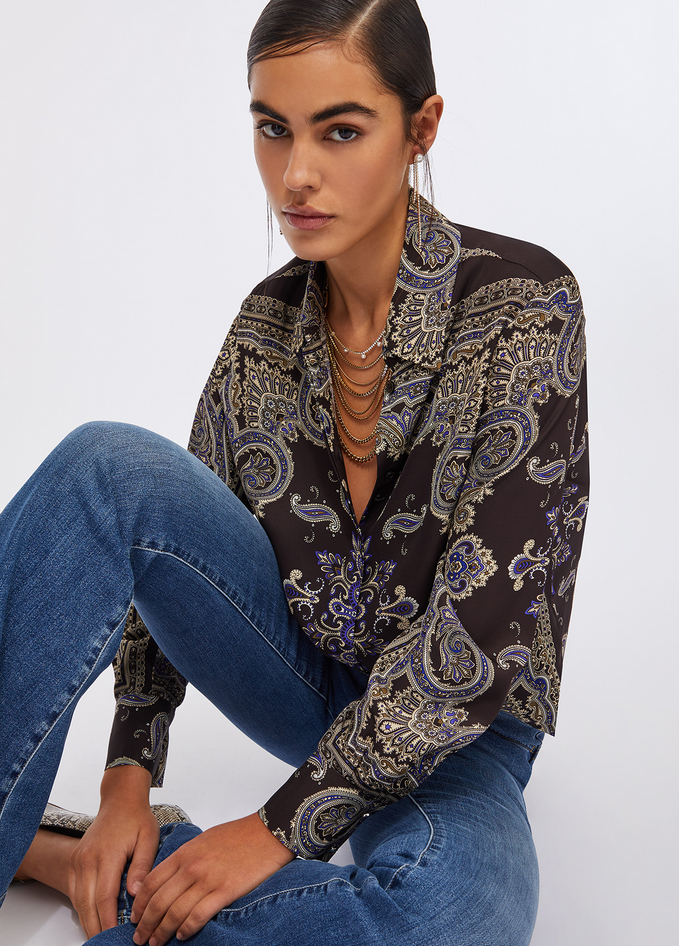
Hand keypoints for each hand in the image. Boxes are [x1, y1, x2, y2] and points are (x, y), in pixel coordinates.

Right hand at [68, 766, 156, 937]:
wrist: (119, 799)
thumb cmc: (136, 817)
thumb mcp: (148, 838)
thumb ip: (143, 866)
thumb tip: (135, 894)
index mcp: (107, 855)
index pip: (105, 897)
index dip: (109, 920)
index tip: (116, 936)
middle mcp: (87, 860)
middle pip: (88, 904)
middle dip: (96, 927)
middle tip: (107, 944)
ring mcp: (78, 861)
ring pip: (79, 900)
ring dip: (88, 921)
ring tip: (101, 937)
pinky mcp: (75, 862)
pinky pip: (75, 892)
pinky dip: (83, 908)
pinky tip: (93, 919)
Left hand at [129, 813, 294, 945]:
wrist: (267, 832)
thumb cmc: (238, 835)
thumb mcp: (204, 840)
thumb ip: (185, 859)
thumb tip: (171, 879)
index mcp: (185, 853)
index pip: (151, 882)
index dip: (139, 904)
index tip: (135, 917)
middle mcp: (191, 867)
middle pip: (158, 901)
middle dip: (146, 924)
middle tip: (139, 938)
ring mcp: (207, 880)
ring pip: (174, 912)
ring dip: (162, 931)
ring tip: (156, 943)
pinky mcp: (225, 892)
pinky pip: (198, 916)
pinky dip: (187, 929)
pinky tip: (182, 936)